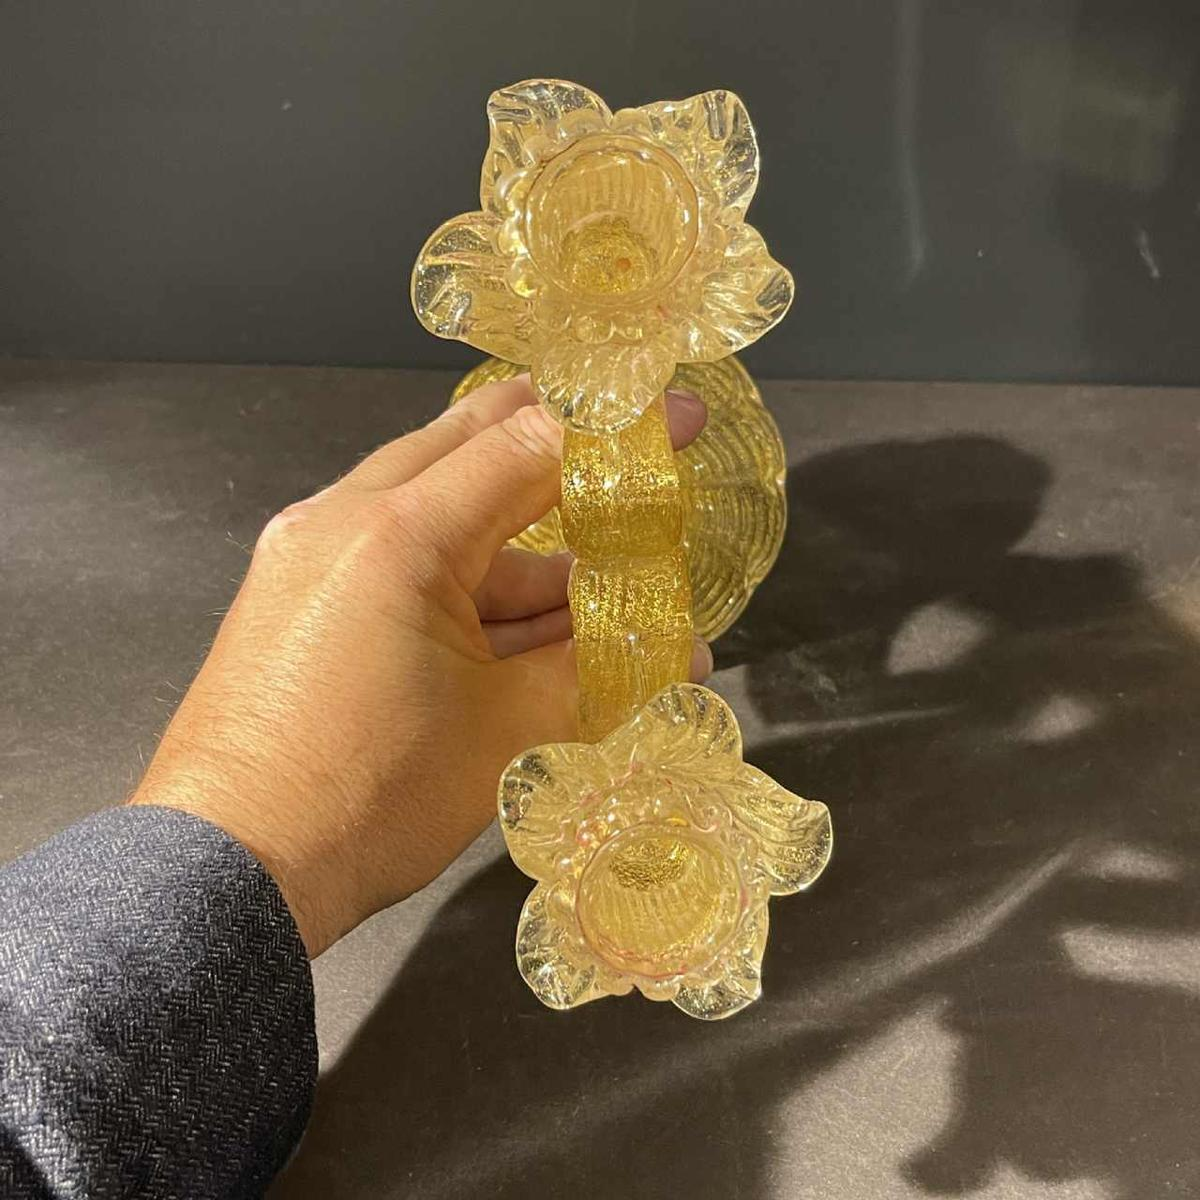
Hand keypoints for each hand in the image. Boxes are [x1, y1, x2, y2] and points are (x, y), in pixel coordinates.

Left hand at [130, 376, 708, 956]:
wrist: (230, 873)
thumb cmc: (371, 799)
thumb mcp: (505, 733)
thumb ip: (597, 670)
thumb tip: (676, 652)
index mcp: (397, 535)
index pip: (529, 449)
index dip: (617, 431)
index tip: (683, 416)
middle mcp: (342, 520)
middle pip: (471, 451)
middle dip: (557, 450)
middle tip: (627, 452)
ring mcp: (311, 556)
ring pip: (441, 517)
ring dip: (524, 552)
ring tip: (606, 605)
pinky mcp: (300, 597)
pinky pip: (402, 562)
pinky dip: (470, 584)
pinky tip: (532, 630)